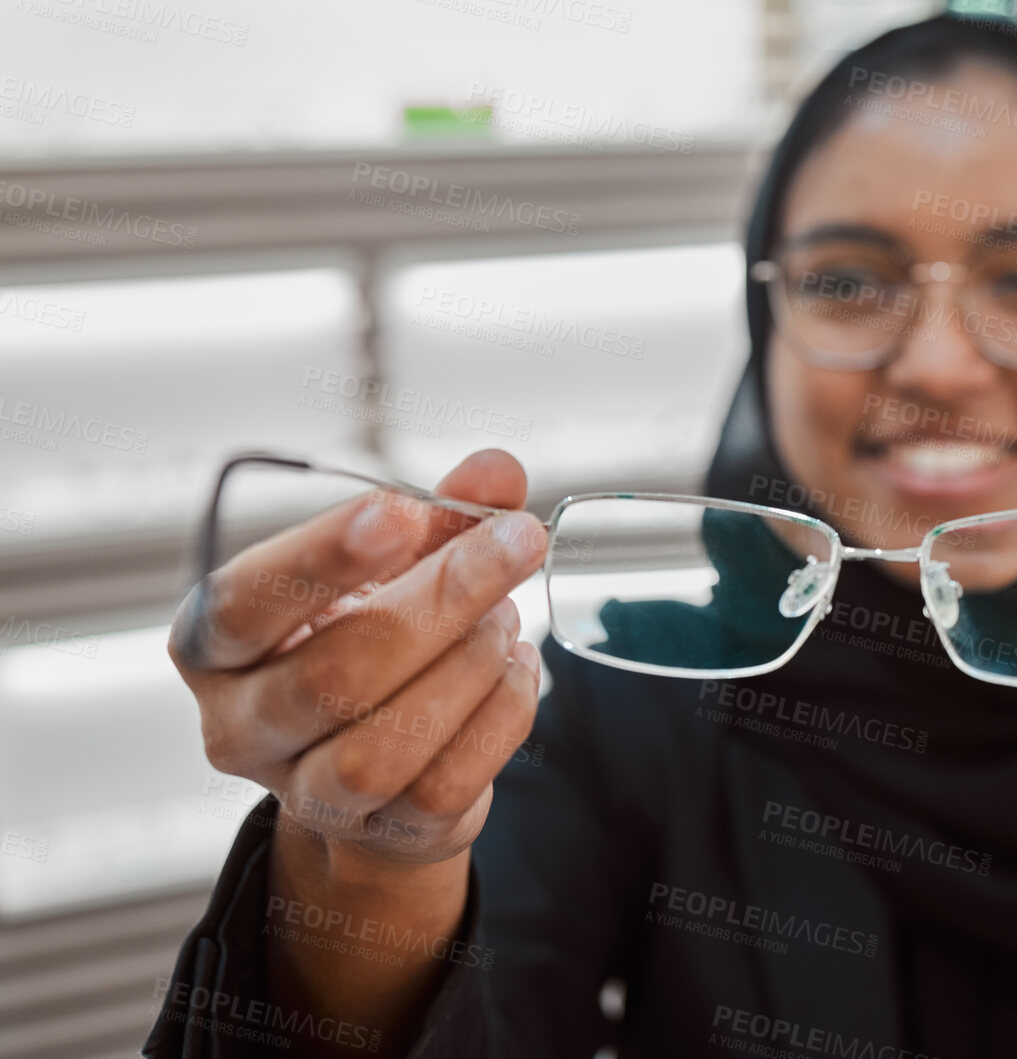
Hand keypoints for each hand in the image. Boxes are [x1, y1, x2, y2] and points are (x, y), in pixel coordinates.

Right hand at [169, 449, 546, 866]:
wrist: (382, 765)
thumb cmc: (370, 638)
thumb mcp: (395, 566)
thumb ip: (443, 514)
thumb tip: (498, 470)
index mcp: (214, 643)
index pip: (246, 603)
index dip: (322, 559)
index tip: (401, 512)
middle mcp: (240, 725)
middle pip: (334, 674)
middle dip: (442, 599)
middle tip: (516, 543)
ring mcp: (305, 791)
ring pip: (383, 745)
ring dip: (468, 667)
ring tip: (506, 618)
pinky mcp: (382, 832)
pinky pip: (446, 784)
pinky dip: (501, 717)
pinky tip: (518, 668)